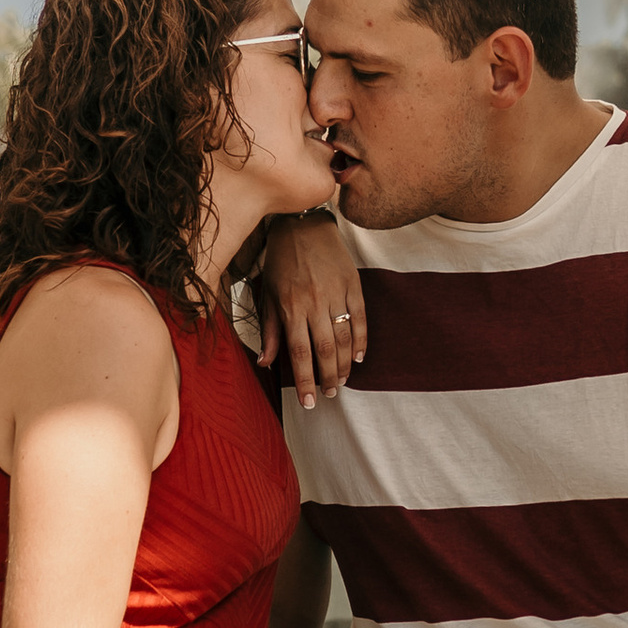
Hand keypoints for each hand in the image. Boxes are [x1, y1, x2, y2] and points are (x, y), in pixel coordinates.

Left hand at [251, 214, 366, 409]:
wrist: (303, 224)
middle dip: (328, 377)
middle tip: (330, 394)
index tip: (308, 402)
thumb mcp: (268, 295)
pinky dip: (361, 341)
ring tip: (341, 381)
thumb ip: (270, 332)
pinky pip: (360, 318)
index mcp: (290, 307)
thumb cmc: (280, 262)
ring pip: (344, 338)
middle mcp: (314, 302)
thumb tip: (265, 364)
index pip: (299, 353)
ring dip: (344, 364)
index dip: (304, 381)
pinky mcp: (353, 284)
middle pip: (324, 351)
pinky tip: (358, 358)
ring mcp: (335, 293)